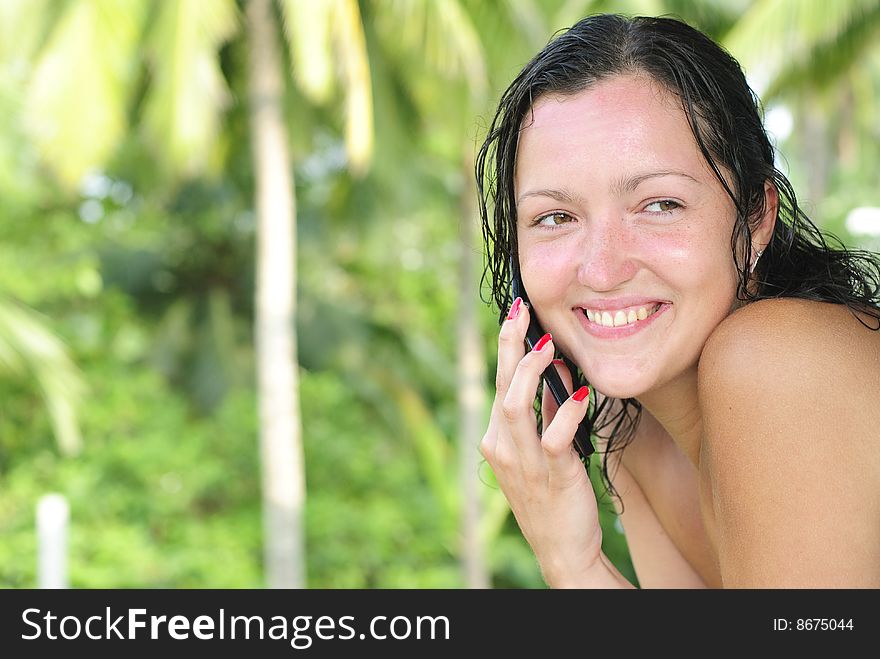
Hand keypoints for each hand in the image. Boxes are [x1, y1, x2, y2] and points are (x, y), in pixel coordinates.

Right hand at [480, 299, 602, 586]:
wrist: (563, 550)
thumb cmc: (554, 495)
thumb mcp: (544, 449)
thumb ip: (547, 412)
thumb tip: (560, 370)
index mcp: (497, 437)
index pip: (499, 382)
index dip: (507, 346)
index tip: (518, 314)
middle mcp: (502, 446)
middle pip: (502, 385)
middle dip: (510, 344)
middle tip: (523, 310)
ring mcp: (522, 462)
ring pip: (515, 406)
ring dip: (531, 372)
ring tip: (548, 345)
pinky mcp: (550, 475)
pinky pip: (553, 437)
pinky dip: (566, 412)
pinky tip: (581, 394)